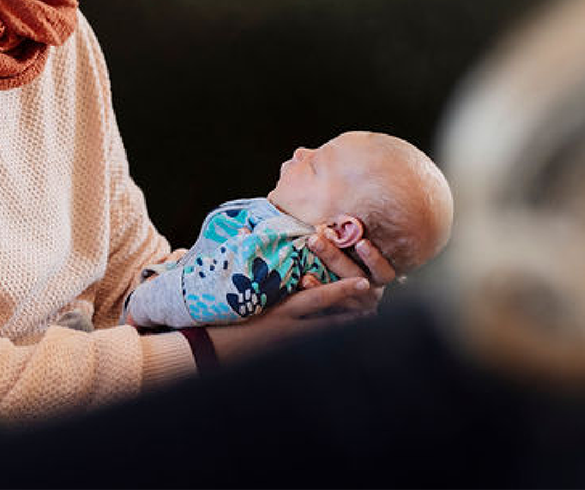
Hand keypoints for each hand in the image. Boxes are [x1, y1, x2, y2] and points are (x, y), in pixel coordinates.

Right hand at [202, 231, 397, 362]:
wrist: (205, 347)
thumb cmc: (217, 312)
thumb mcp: (234, 286)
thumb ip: (249, 262)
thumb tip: (245, 231)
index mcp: (279, 308)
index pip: (317, 298)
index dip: (342, 290)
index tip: (363, 281)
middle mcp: (289, 328)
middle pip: (331, 321)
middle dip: (354, 310)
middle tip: (378, 302)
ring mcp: (288, 343)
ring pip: (326, 334)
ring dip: (347, 324)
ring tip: (371, 317)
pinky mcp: (283, 352)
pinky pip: (314, 344)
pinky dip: (331, 338)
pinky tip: (346, 334)